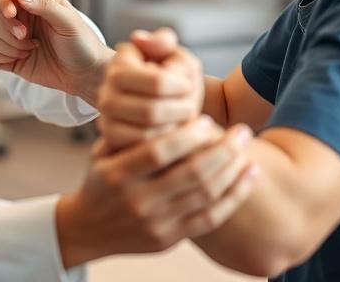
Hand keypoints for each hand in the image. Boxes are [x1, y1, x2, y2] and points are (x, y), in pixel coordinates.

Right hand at [0, 0, 112, 103]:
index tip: (13, 10)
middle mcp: (22, 13)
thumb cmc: (81, 43)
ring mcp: (13, 34)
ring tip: (31, 48)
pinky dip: (2, 56)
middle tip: (24, 34)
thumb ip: (44, 5)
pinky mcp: (8, 55)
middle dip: (6, 24)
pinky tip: (22, 58)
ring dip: (8, 43)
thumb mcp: (68, 21)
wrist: (84, 75)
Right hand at [56, 116, 258, 267]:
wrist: (91, 229)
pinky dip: (234, 196)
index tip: (208, 120)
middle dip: (223, 149)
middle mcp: (138, 201)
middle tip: (242, 131)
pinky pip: (210, 219)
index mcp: (118, 175)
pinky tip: (248, 176)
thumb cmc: (103, 179)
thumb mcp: (103, 151)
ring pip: (205, 196)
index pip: (159, 151)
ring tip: (245, 149)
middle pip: (191, 174)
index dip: (188, 134)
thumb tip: (165, 101)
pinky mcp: (170, 239)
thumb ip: (130, 131)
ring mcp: (155, 224)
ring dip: (232, 170)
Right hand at [97, 30, 205, 150]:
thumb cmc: (176, 79)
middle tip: (191, 108)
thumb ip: (163, 41)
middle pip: (151, 112)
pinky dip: (162, 145)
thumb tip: (139, 39)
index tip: (189, 85)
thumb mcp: (176, 56)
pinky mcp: (112, 142)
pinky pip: (140, 151)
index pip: (156, 81)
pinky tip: (173, 135)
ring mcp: (106, 119)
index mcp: (120, 64)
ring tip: (184, 121)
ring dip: (174, 130)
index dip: (180, 86)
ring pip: (146, 134)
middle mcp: (106, 92)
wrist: (172, 107)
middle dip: (180, 111)